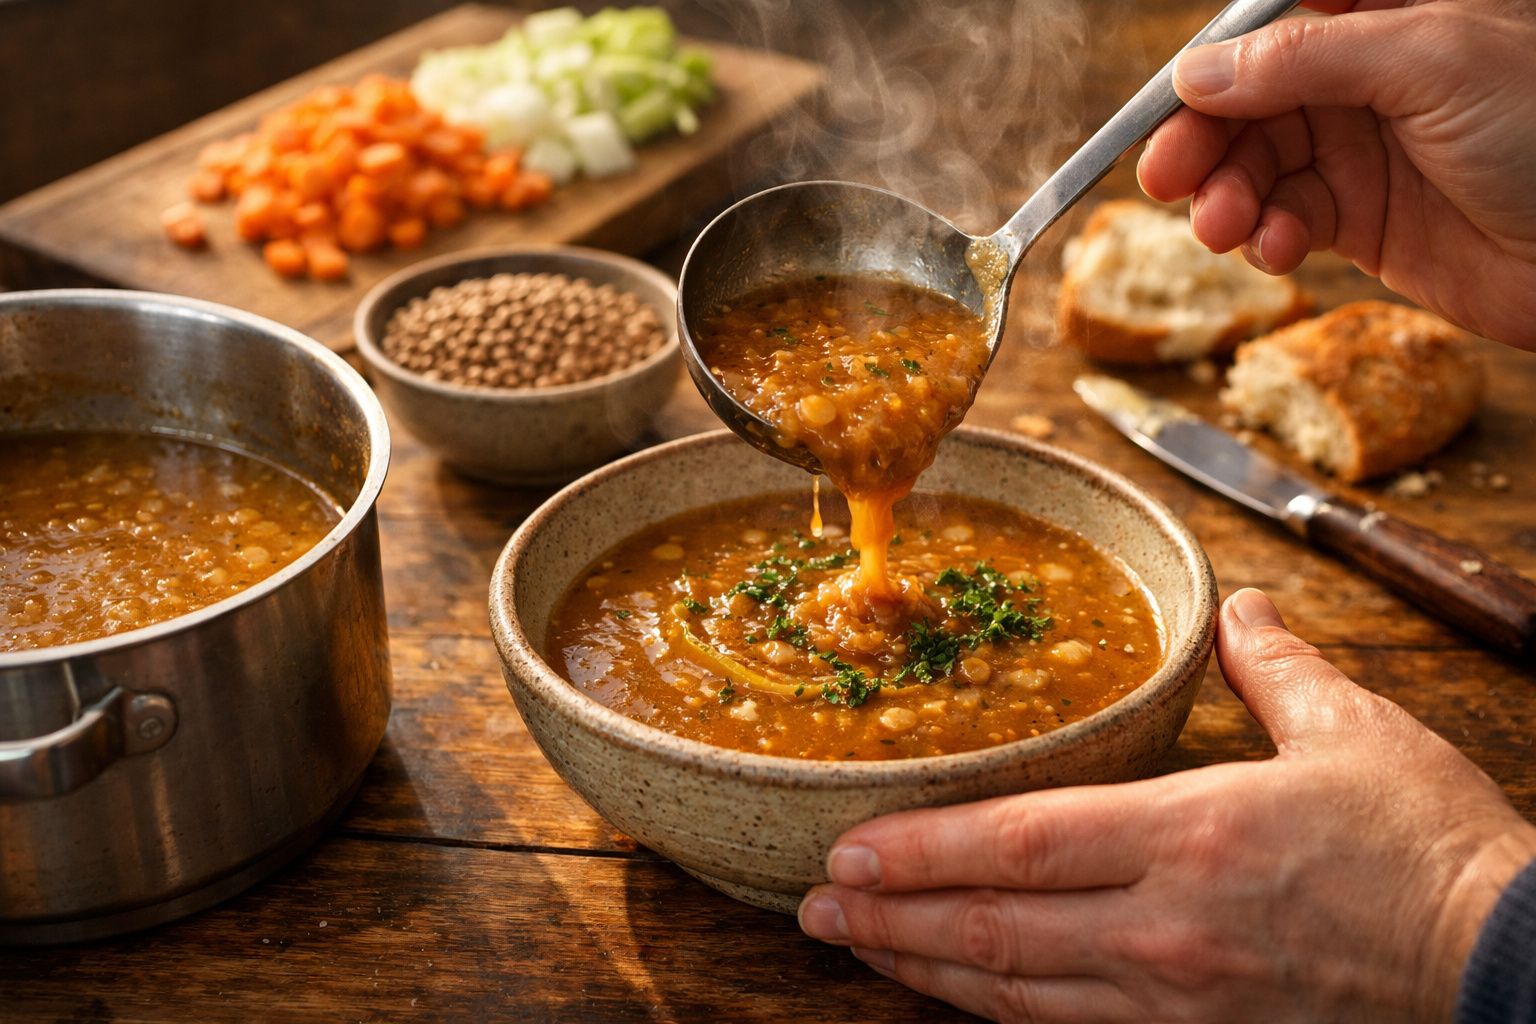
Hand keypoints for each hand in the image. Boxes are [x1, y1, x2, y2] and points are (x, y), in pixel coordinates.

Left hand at [798, 589, 1535, 1021]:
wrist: (1509, 968)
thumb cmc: (1432, 848)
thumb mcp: (1355, 732)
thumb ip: (1274, 667)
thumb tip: (1242, 609)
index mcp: (1191, 835)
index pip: (1019, 844)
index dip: (920, 849)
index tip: (848, 844)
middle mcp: (1166, 927)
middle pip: (992, 927)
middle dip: (889, 916)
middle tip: (813, 904)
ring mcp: (1176, 996)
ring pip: (1015, 992)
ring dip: (922, 967)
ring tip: (853, 945)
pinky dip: (995, 1009)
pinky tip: (953, 989)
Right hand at [1136, 1, 1535, 349]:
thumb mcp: (1428, 62)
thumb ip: (1305, 61)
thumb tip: (1199, 72)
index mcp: (1389, 14)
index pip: (1271, 25)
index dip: (1213, 65)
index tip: (1169, 102)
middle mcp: (1366, 77)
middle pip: (1246, 101)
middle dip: (1202, 142)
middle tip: (1168, 180)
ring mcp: (1361, 148)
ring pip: (1255, 166)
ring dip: (1226, 198)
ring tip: (1222, 227)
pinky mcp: (1361, 219)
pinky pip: (1284, 221)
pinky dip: (1266, 239)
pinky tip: (1276, 249)